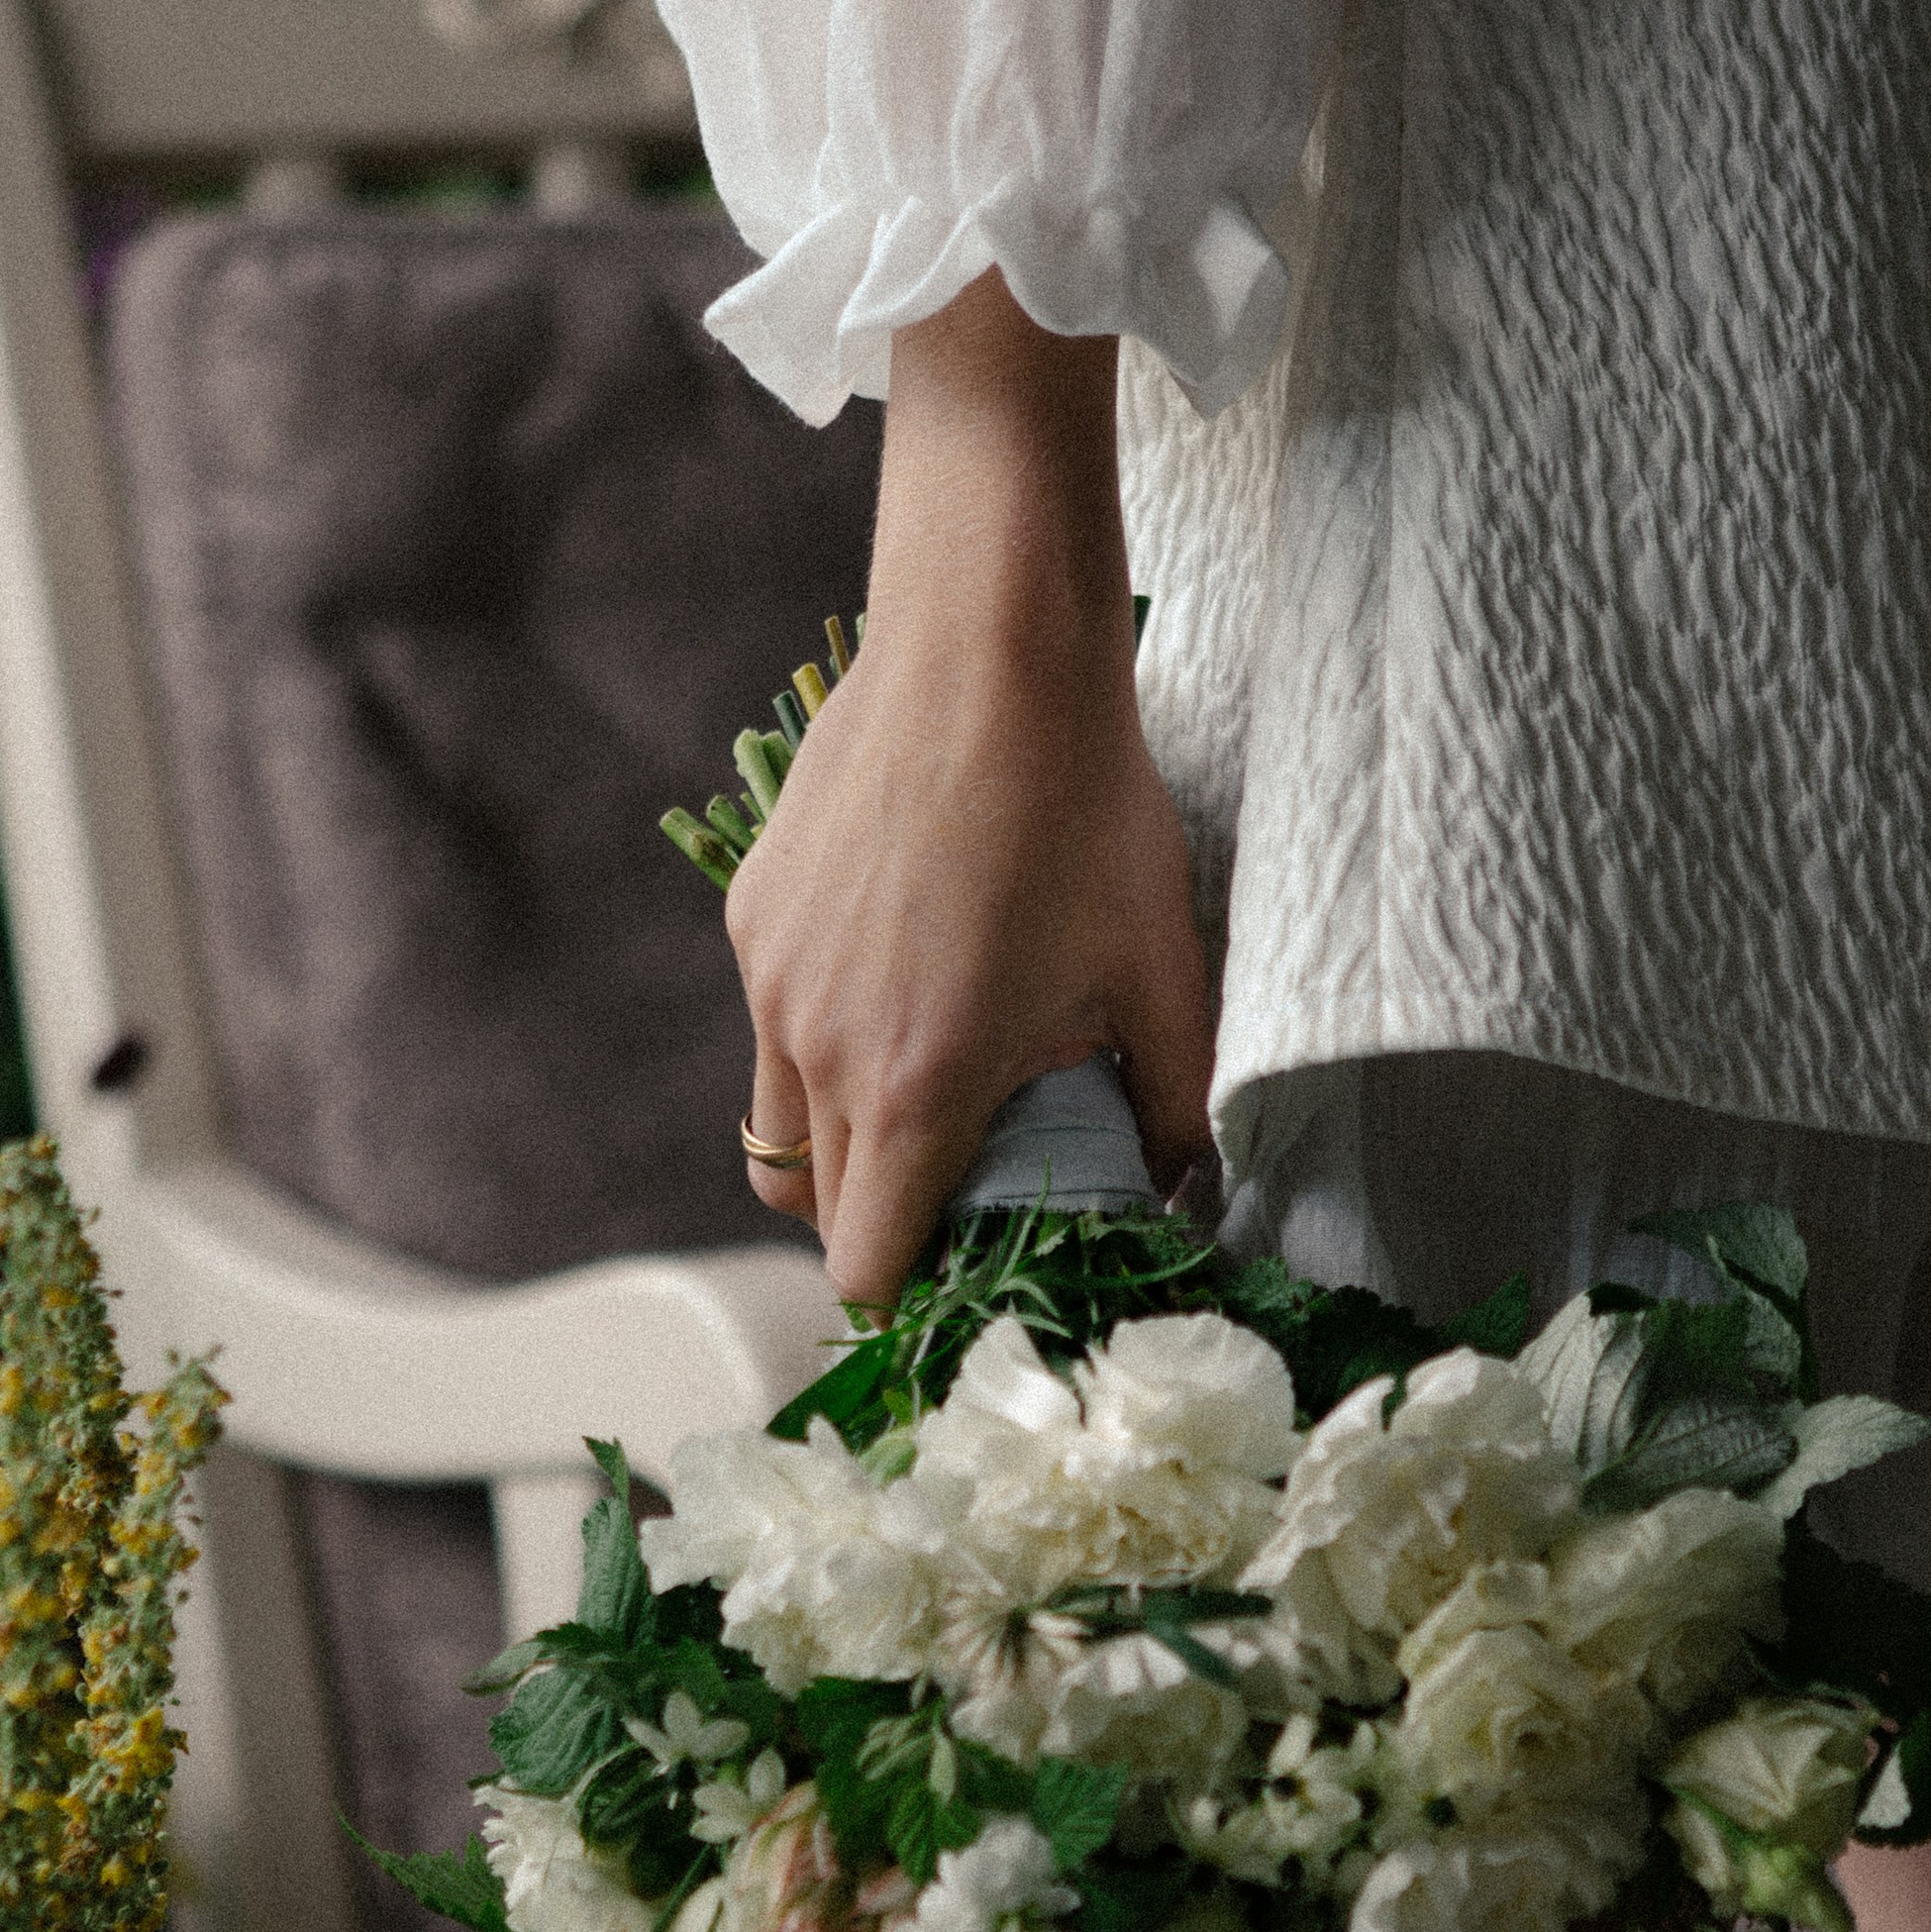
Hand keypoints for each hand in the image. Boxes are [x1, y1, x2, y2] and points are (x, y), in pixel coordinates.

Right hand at [727, 276, 1213, 1305]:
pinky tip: (906, 971)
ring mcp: (772, 979)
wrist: (987, 644)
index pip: (865, 1265)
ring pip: (780, 1121)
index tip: (969, 1263)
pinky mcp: (752, 915)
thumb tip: (1177, 1182)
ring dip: (846, 1134)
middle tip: (968, 1175)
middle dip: (885, 1214)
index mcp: (915, 1088)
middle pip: (814, 1208)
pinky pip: (771, 1022)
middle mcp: (817, 1048)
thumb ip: (1174, 1103)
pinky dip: (821, 1037)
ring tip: (933, 1075)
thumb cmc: (1086, 804)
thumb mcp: (1161, 969)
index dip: (912, 1287)